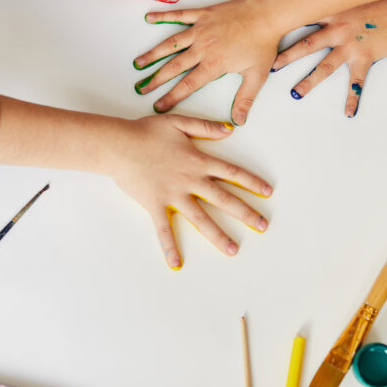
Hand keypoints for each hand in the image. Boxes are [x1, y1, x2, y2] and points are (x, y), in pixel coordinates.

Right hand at [114, 115, 272, 267]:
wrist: (119, 144)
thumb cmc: (146, 131)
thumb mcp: (179, 122)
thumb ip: (206, 127)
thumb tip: (230, 130)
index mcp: (198, 161)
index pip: (232, 173)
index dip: (251, 182)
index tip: (268, 192)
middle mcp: (191, 180)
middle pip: (224, 199)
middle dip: (246, 213)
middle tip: (262, 226)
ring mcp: (174, 195)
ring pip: (201, 219)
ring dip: (218, 235)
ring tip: (233, 250)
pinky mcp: (156, 205)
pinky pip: (164, 230)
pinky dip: (170, 247)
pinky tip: (176, 264)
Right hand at [133, 0, 279, 124]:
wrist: (267, 16)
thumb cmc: (263, 44)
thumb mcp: (256, 76)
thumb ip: (244, 99)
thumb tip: (238, 121)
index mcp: (214, 64)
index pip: (188, 85)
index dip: (171, 97)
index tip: (159, 106)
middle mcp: (203, 48)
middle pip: (174, 66)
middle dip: (156, 79)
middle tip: (142, 88)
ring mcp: (201, 30)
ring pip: (171, 44)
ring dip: (153, 54)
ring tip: (138, 62)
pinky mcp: (203, 14)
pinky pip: (179, 16)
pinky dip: (164, 16)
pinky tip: (149, 18)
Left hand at [271, 0, 386, 116]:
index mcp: (331, 12)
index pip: (301, 18)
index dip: (282, 24)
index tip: (264, 31)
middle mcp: (336, 30)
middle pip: (306, 45)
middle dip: (287, 57)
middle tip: (271, 67)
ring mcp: (349, 46)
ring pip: (325, 67)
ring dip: (310, 81)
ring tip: (295, 94)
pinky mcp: (364, 58)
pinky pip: (357, 83)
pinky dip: (354, 99)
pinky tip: (349, 113)